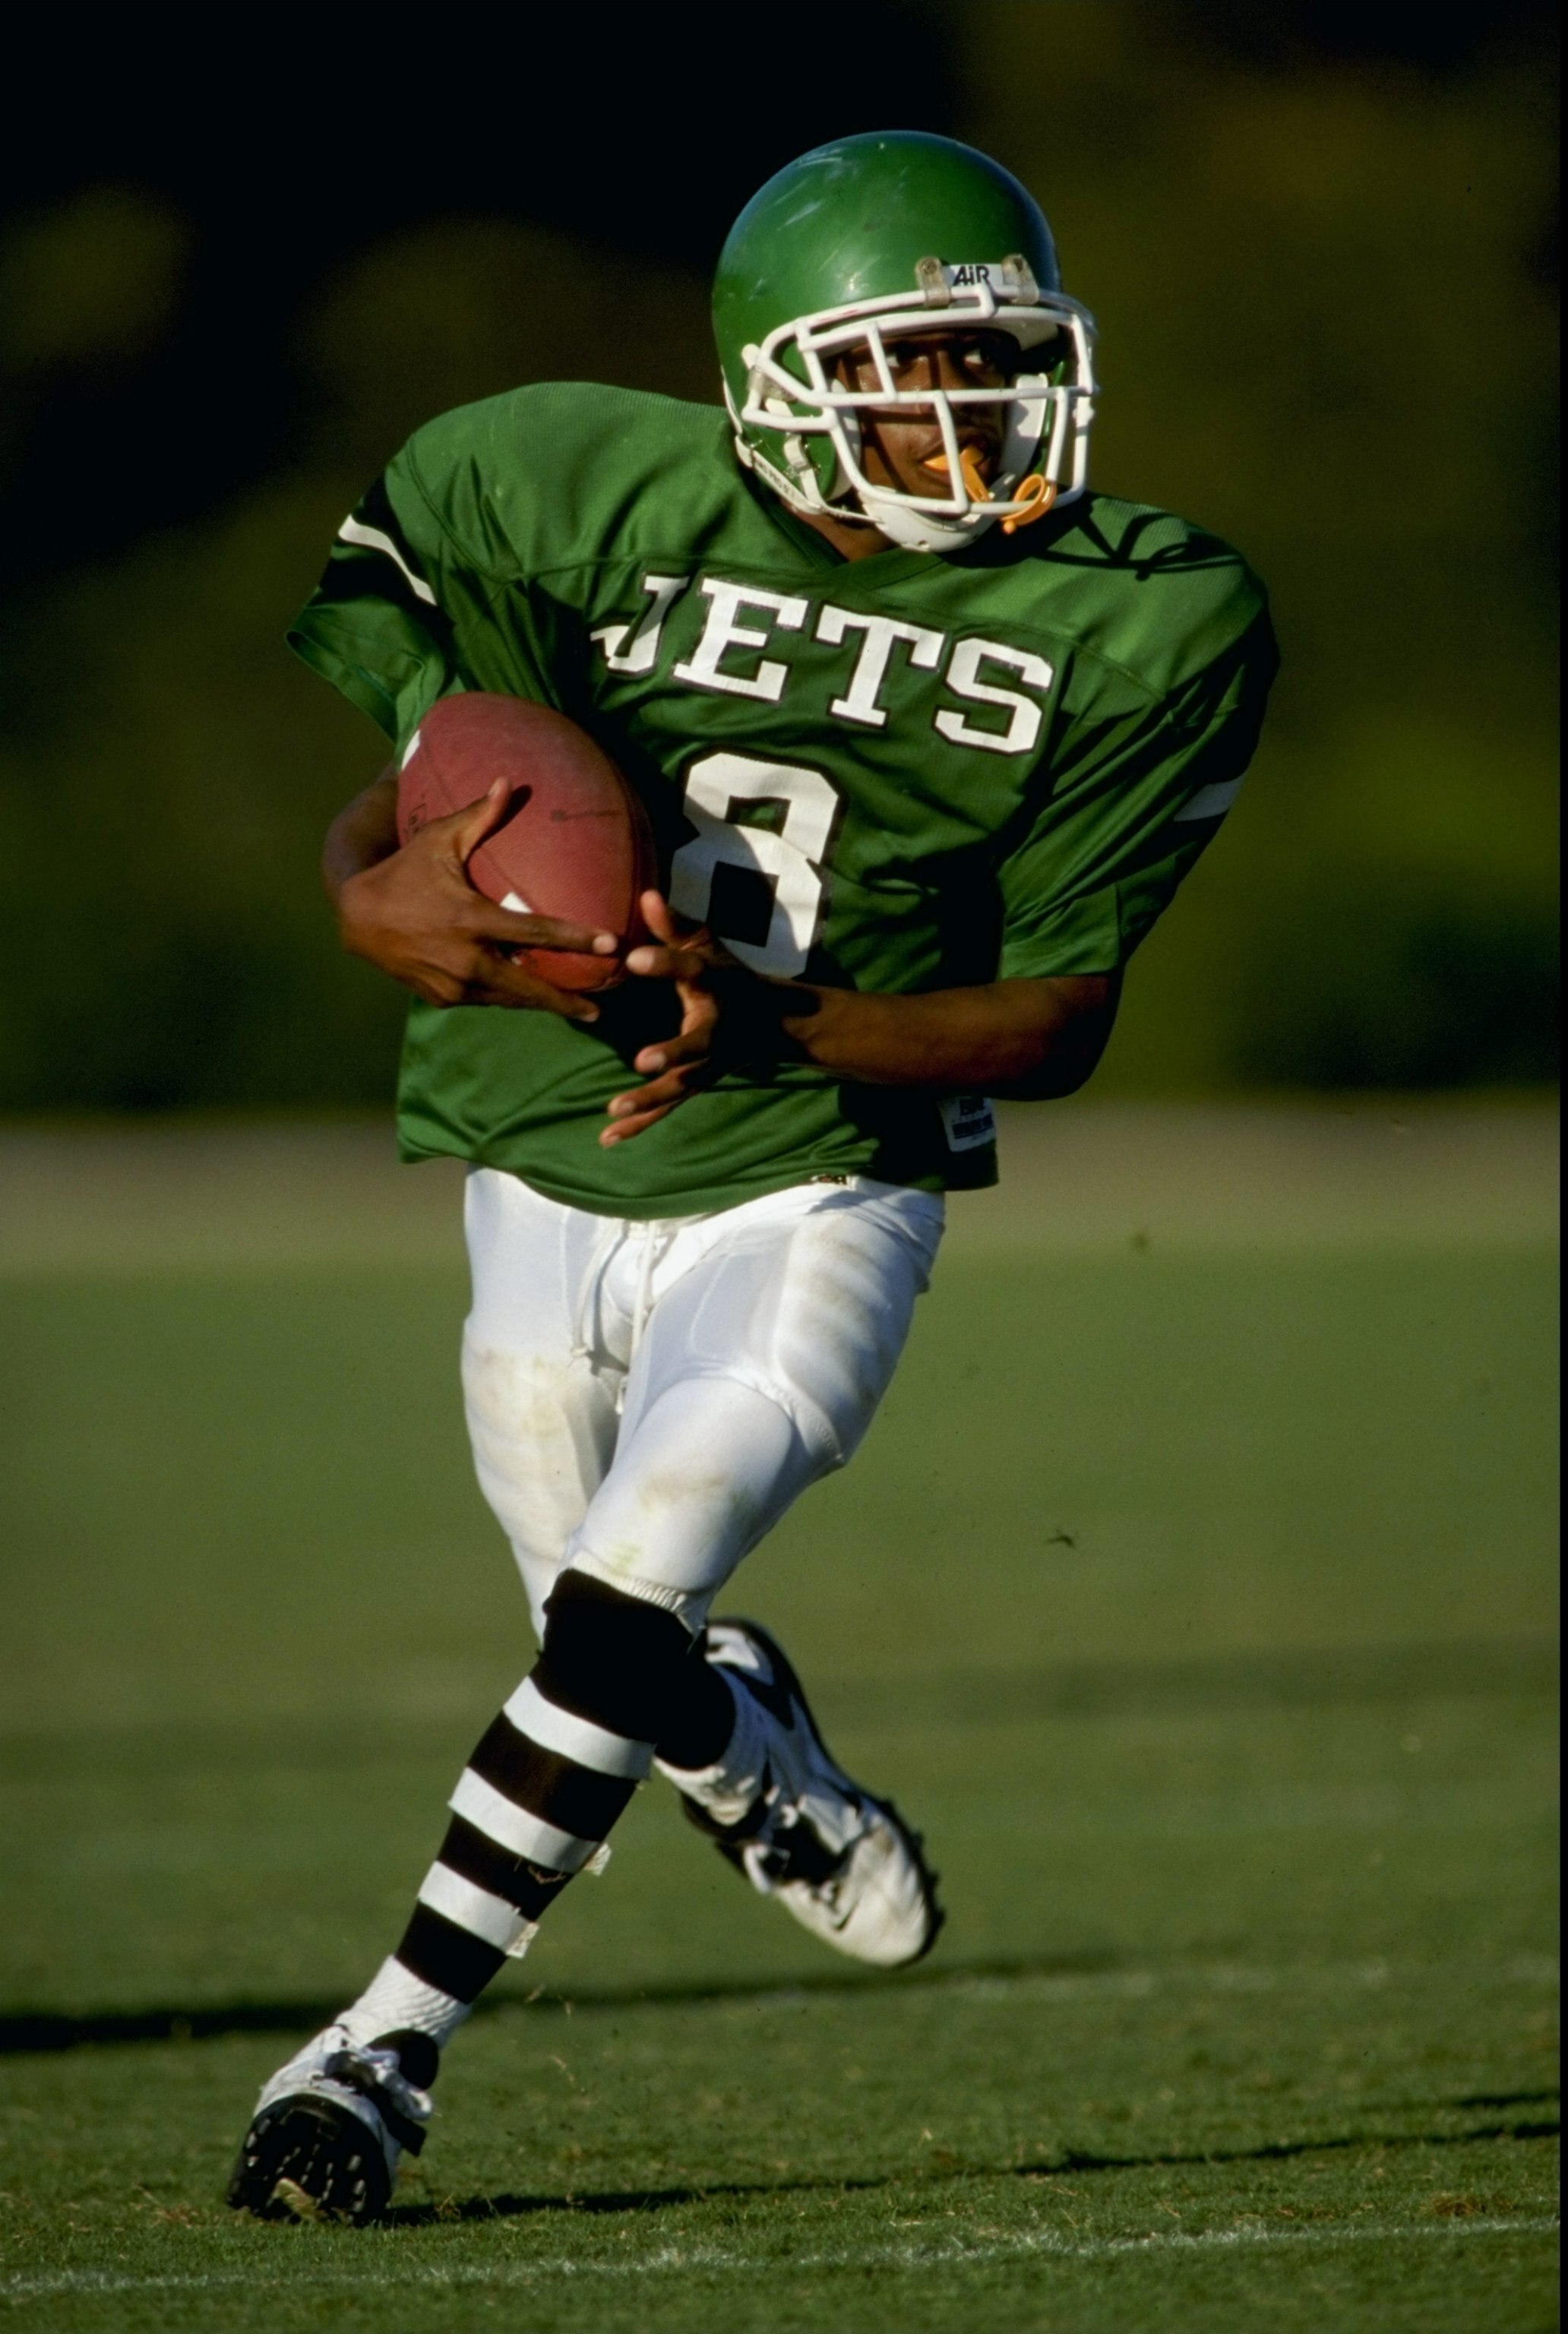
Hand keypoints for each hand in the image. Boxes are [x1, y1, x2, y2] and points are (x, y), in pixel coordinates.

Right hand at [336, 778, 618, 1018]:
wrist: (357, 917)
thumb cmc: (403, 871)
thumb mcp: (437, 839)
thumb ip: (478, 816)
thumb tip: (509, 780)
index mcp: (470, 919)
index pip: (534, 932)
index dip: (575, 939)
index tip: (609, 945)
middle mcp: (464, 959)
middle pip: (528, 987)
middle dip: (565, 1000)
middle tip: (600, 1007)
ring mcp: (452, 984)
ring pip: (507, 1000)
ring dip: (539, 1004)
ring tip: (574, 1007)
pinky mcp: (441, 998)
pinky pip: (484, 1001)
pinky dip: (507, 999)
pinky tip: (530, 999)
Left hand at [601, 892, 800, 1143]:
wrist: (777, 1024)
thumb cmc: (732, 978)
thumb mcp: (709, 946)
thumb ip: (675, 925)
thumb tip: (646, 893)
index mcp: (716, 986)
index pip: (690, 970)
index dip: (665, 962)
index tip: (633, 957)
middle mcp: (716, 1028)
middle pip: (695, 1044)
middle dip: (672, 1054)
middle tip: (642, 1061)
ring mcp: (710, 1062)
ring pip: (681, 1085)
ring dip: (649, 1100)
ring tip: (613, 1110)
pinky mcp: (698, 1083)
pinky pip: (668, 1106)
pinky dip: (640, 1124)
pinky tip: (607, 1138)